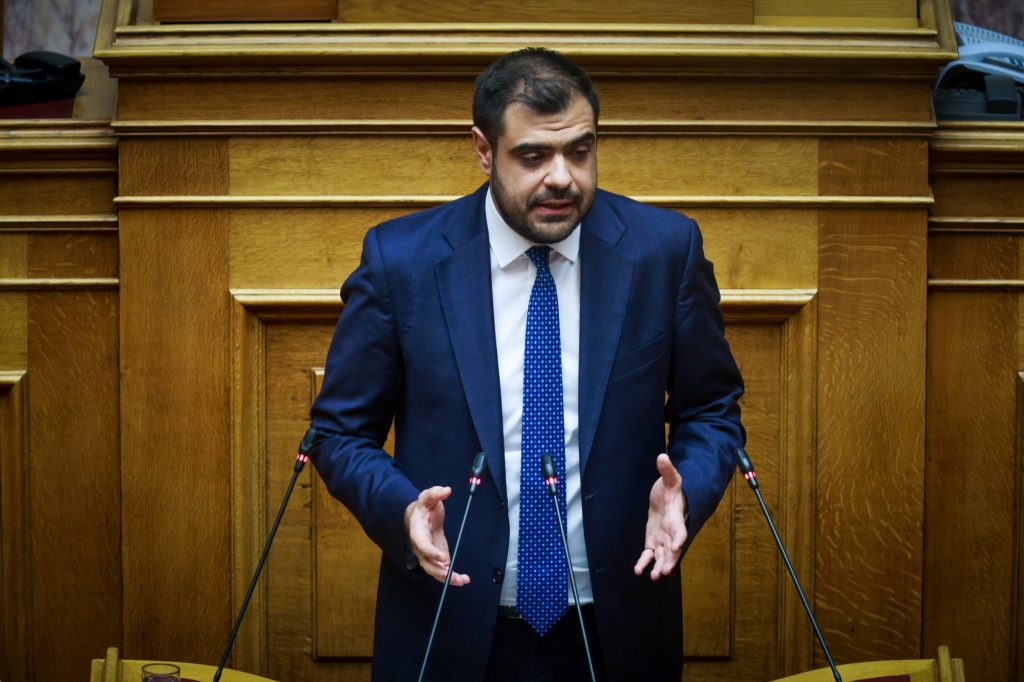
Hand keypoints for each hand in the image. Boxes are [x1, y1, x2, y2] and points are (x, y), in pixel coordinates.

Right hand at [404, 486, 469, 585]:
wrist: (420, 516)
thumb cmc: (424, 506)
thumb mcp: (428, 496)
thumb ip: (435, 493)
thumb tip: (447, 490)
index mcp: (417, 531)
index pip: (421, 544)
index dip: (430, 552)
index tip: (442, 557)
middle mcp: (420, 547)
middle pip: (426, 562)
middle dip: (438, 570)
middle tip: (451, 573)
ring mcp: (427, 554)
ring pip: (434, 570)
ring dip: (447, 578)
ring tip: (461, 580)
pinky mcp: (436, 558)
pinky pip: (442, 570)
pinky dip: (451, 577)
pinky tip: (463, 579)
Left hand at [633, 453, 687, 580]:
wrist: (666, 498)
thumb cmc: (671, 489)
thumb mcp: (670, 478)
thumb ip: (666, 470)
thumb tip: (662, 456)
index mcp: (677, 518)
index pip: (680, 530)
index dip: (679, 538)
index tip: (677, 546)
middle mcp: (671, 532)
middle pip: (673, 549)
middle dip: (670, 560)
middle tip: (664, 571)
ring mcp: (663, 539)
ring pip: (663, 556)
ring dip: (659, 565)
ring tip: (654, 576)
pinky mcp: (653, 542)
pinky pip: (649, 555)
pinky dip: (645, 563)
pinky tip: (638, 571)